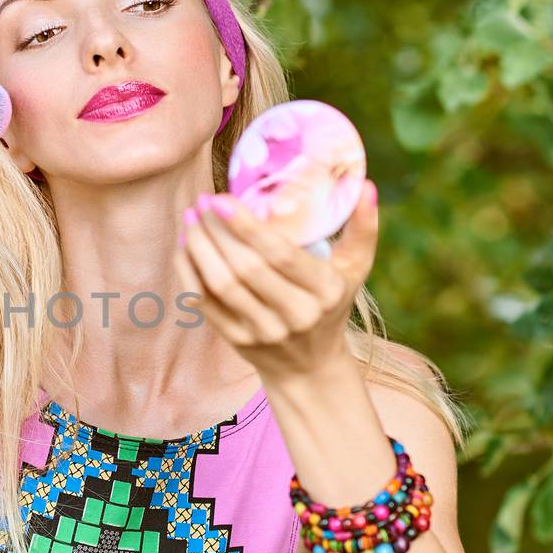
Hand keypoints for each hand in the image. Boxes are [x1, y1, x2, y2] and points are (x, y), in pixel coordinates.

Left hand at [172, 182, 379, 377]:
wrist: (309, 367)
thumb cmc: (332, 305)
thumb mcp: (355, 270)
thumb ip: (363, 229)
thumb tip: (367, 185)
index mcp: (325, 292)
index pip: (281, 256)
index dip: (248, 227)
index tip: (222, 199)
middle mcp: (295, 315)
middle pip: (245, 269)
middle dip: (217, 232)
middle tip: (201, 202)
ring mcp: (262, 331)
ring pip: (219, 285)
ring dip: (198, 248)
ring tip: (190, 218)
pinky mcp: (236, 341)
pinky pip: (204, 303)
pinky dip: (189, 271)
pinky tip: (185, 245)